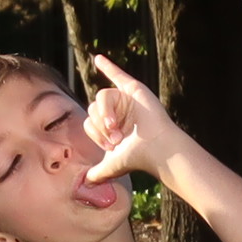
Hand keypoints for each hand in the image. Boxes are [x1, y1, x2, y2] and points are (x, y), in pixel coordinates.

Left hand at [78, 52, 184, 186]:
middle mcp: (116, 112)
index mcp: (109, 126)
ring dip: (106, 113)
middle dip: (101, 126)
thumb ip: (98, 173)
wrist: (156, 148)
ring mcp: (125, 100)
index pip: (88, 124)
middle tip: (117, 138)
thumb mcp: (112, 166)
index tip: (110, 146)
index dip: (95, 134)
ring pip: (101, 98)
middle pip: (92, 110)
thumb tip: (85, 182)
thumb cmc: (137, 157)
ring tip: (117, 127)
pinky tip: (97, 58)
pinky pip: (118, 75)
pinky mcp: (134, 90)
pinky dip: (108, 66)